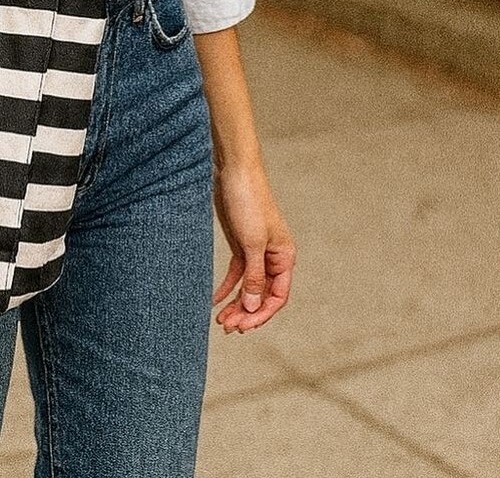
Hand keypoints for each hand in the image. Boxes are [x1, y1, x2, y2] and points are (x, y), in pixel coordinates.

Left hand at [211, 158, 295, 333]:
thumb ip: (254, 276)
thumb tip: (254, 307)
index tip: (243, 327)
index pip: (277, 297)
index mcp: (284, 257)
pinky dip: (227, 287)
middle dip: (246, 313)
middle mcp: (272, 257)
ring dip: (236, 304)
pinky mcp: (240, 244)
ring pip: (248, 286)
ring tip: (220, 321)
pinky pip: (236, 273)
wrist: (233, 172)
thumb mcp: (252, 242)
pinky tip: (214, 300)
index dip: (261, 315)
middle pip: (262, 295)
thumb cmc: (248, 202)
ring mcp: (255, 251)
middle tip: (227, 327)